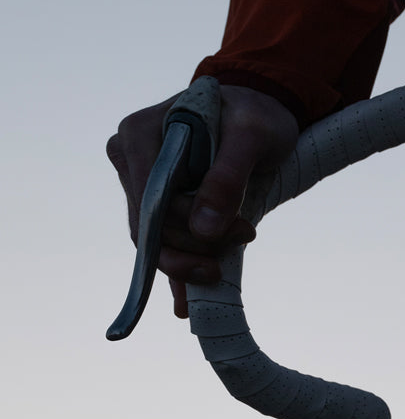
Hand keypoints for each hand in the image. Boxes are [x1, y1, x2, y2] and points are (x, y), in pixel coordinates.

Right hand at [107, 85, 298, 316]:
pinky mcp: (157, 204)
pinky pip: (162, 246)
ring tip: (229, 260)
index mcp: (140, 136)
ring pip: (156, 242)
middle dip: (198, 246)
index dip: (191, 231)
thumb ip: (227, 177)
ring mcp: (140, 183)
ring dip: (194, 260)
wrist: (259, 112)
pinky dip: (178, 275)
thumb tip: (205, 230)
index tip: (242, 232)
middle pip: (151, 228)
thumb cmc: (256, 115)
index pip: (151, 204)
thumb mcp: (251, 136)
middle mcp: (131, 159)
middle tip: (247, 235)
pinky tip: (187, 306)